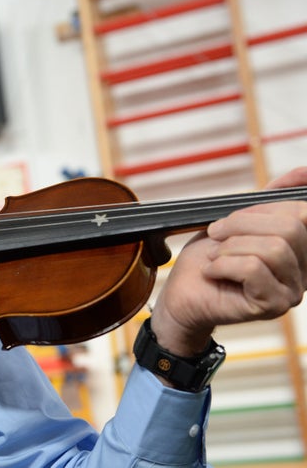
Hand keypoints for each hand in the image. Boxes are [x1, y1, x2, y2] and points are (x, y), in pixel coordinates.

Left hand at [150, 167, 306, 357]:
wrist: (183, 292)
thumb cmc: (208, 259)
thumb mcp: (237, 220)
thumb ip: (271, 198)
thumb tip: (304, 171)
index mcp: (299, 248)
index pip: (300, 212)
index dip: (258, 209)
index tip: (228, 222)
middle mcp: (304, 271)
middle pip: (290, 227)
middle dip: (240, 225)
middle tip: (215, 237)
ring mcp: (292, 291)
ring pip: (273, 249)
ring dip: (229, 248)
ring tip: (214, 258)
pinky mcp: (273, 306)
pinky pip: (254, 269)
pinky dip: (223, 265)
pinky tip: (212, 272)